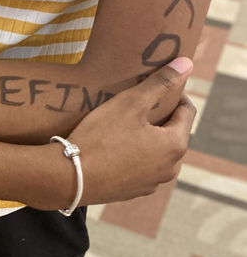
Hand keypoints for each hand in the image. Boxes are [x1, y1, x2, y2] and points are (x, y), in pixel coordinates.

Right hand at [64, 57, 195, 205]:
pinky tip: (112, 149)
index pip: (187, 112)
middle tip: (137, 105)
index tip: (156, 85)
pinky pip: (139, 169)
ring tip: (124, 127)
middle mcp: (169, 169)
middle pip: (172, 134)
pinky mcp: (132, 193)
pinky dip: (133, 157)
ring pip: (156, 153)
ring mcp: (151, 184)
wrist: (69, 177)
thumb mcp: (129, 103)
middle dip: (160, 118)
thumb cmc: (100, 137)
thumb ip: (160, 83)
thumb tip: (187, 64)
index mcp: (175, 145)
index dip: (174, 94)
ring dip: (147, 139)